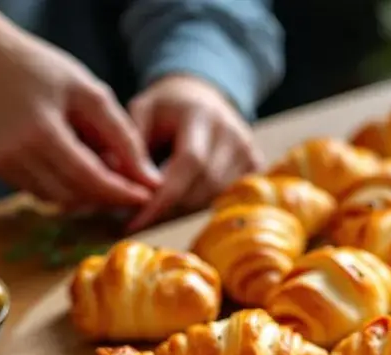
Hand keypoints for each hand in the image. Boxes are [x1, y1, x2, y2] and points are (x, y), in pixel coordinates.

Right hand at [0, 30, 161, 209]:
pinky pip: (38, 190)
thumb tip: (150, 178)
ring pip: (57, 199)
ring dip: (85, 192)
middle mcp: (16, 155)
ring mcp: (1, 165)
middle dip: (107, 196)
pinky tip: (72, 164)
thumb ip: (122, 136)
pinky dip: (62, 185)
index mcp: (42, 133)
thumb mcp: (88, 92)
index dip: (122, 193)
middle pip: (75, 195)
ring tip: (101, 166)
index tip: (147, 196)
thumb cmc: (38, 67)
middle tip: (130, 183)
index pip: (91, 179)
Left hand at [127, 74, 263, 230]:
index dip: (164, 196)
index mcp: (202, 114)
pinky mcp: (255, 165)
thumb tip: (134, 188)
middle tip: (141, 215)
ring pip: (214, 197)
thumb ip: (135, 148)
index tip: (137, 221)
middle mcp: (232, 132)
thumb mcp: (142, 114)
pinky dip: (200, 203)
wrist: (203, 96)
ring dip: (183, 207)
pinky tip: (183, 196)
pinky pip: (225, 197)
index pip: (190, 162)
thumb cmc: (166, 108)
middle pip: (204, 185)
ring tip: (160, 203)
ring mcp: (248, 150)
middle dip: (169, 205)